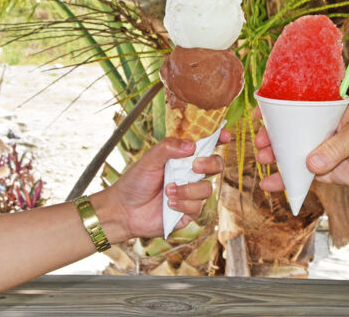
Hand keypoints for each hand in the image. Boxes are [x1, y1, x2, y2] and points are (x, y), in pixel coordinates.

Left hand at [99, 130, 229, 240]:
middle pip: (216, 166)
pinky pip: (197, 206)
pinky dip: (182, 204)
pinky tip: (168, 204)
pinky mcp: (189, 212)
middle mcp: (191, 175)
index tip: (225, 135)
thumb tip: (192, 145)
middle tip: (194, 167)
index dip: (219, 139)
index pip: (206, 146)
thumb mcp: (149, 160)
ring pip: (208, 189)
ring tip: (168, 191)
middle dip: (210, 164)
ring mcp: (191, 194)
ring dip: (188, 190)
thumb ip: (168, 148)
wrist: (123, 210)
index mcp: (183, 159)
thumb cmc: (135, 182)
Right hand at [255, 104, 348, 193]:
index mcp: (326, 110)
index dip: (276, 107)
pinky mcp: (320, 171)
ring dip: (274, 156)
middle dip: (271, 135)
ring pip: (289, 152)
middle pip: (288, 130)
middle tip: (262, 142)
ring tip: (264, 159)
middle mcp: (318, 128)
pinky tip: (269, 184)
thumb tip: (311, 163)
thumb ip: (336, 147)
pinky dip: (284, 181)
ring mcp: (318, 150)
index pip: (297, 104)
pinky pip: (297, 175)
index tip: (261, 113)